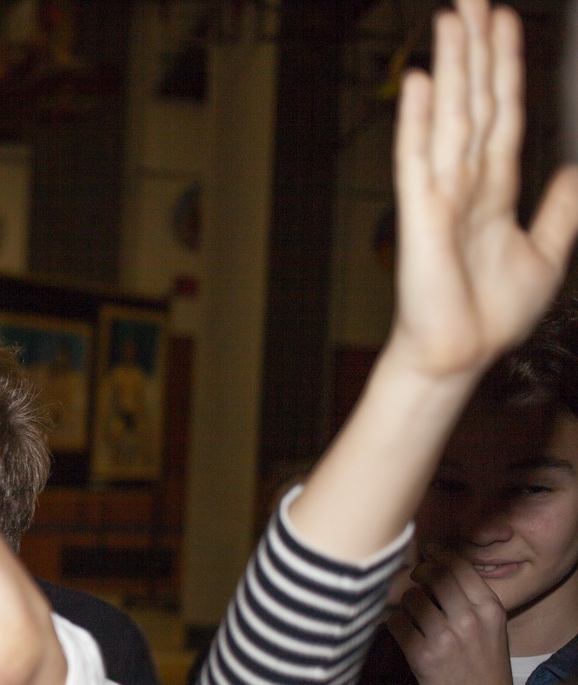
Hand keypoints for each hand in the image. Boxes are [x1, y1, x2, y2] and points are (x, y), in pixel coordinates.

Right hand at [387, 0, 577, 378]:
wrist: (462, 356)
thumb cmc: (492, 314)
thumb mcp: (550, 253)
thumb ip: (562, 208)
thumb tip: (576, 170)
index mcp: (495, 189)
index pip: (502, 114)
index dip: (506, 68)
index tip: (505, 22)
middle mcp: (466, 183)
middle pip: (475, 102)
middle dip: (477, 49)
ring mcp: (441, 196)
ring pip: (451, 118)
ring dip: (452, 67)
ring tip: (452, 19)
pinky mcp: (421, 217)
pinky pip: (418, 161)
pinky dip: (417, 122)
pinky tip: (418, 84)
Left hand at [387, 553, 517, 684]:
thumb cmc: (484, 670)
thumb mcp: (490, 629)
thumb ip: (469, 600)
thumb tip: (435, 568)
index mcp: (490, 608)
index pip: (459, 566)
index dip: (437, 554)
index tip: (426, 551)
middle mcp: (469, 618)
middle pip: (432, 574)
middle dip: (417, 572)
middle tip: (412, 579)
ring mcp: (446, 637)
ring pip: (410, 598)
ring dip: (405, 604)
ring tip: (412, 616)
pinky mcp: (422, 656)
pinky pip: (395, 623)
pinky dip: (394, 625)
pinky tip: (401, 633)